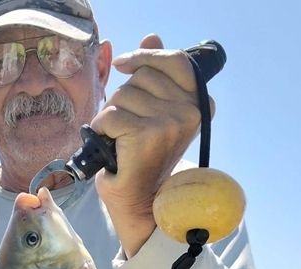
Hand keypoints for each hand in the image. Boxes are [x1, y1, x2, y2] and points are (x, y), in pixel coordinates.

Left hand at [91, 34, 215, 255]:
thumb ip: (153, 74)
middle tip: (129, 128)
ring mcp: (171, 122)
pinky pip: (111, 115)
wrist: (139, 201)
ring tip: (122, 141)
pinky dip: (102, 129)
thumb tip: (152, 35)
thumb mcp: (151, 110)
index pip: (174, 60)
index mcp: (198, 103)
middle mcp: (190, 111)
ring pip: (122, 96)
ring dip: (112, 117)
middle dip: (124, 98)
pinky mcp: (148, 134)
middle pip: (140, 78)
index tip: (126, 64)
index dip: (146, 56)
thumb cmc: (141, 157)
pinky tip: (113, 148)